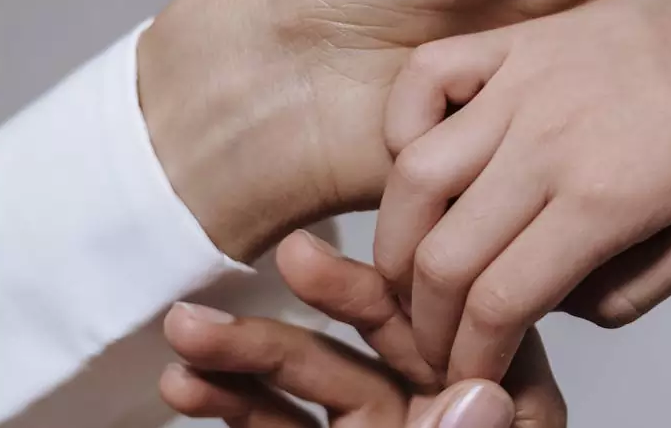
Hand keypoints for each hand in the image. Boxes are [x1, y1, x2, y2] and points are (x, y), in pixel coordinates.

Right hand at [160, 232, 564, 427]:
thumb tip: (483, 395)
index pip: (481, 345)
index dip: (427, 299)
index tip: (377, 268)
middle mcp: (445, 425)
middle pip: (395, 344)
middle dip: (332, 303)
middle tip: (288, 258)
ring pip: (323, 380)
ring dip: (253, 354)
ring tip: (187, 331)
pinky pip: (283, 427)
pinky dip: (236, 406)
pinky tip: (188, 389)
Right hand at [373, 0, 670, 381]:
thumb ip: (628, 294)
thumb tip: (550, 307)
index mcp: (603, 200)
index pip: (500, 302)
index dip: (471, 356)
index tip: (471, 376)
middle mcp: (546, 144)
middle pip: (443, 255)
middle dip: (424, 322)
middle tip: (435, 342)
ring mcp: (521, 86)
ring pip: (416, 174)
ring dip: (397, 239)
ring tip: (411, 272)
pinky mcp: (513, 44)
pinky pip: (426, 76)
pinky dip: (402, 122)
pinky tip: (416, 160)